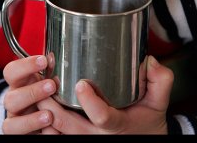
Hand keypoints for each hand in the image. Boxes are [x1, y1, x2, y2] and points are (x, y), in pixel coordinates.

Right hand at [2, 55, 59, 133]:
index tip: (44, 60)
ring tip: (50, 115)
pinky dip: (35, 131)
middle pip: (10, 98)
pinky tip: (51, 128)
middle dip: (32, 92)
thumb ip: (50, 72)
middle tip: (52, 86)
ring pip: (11, 122)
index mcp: (19, 83)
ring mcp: (15, 120)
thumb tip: (53, 57)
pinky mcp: (18, 134)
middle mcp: (13, 101)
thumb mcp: (49, 80)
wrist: (48, 117)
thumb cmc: (49, 93)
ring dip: (31, 118)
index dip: (25, 65)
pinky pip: (20, 136)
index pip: (11, 71)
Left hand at [37, 55, 173, 133]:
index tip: (81, 83)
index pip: (102, 117)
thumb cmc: (147, 122)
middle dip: (53, 106)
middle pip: (70, 126)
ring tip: (36, 92)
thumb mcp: (159, 103)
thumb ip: (160, 81)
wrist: (142, 139)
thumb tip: (151, 62)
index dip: (90, 102)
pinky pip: (58, 136)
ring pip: (59, 133)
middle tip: (43, 83)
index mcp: (118, 125)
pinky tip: (39, 107)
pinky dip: (46, 125)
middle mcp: (99, 136)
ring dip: (45, 115)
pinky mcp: (79, 139)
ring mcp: (87, 140)